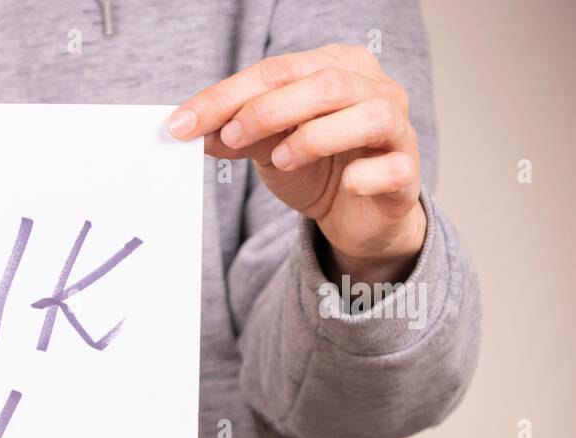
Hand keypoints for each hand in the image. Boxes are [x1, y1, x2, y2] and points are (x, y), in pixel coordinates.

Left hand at [169, 44, 425, 284]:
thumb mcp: (268, 149)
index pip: (276, 71)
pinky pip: (393, 167)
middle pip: (323, 82)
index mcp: (335, 68)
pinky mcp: (407, 173)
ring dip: (315, 136)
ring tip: (281, 160)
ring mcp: (396, 128)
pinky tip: (345, 184)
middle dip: (267, 109)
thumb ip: (238, 135)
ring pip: (366, 114)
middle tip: (230, 136)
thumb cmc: (317, 170)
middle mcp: (372, 88)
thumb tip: (194, 131)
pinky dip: (366, 175)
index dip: (226, 96)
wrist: (355, 217)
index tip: (181, 123)